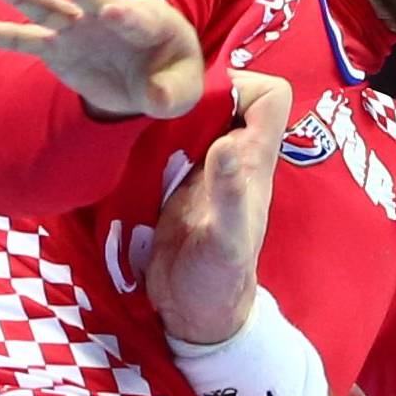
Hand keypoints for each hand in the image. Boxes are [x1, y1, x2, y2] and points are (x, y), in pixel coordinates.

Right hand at [0, 0, 208, 119]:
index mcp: (148, 22)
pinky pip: (24, 41)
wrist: (148, 81)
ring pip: (47, 8)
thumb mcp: (182, 92)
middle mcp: (108, 16)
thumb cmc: (171, 77)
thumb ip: (171, 93)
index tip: (112, 11)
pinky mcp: (57, 49)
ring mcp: (79, 30)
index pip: (136, 17)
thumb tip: (152, 96)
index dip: (126, 15)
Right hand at [145, 73, 292, 342]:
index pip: (269, 97)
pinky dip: (149, 129)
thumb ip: (231, 195)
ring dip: (166, 106)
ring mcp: (201, 165)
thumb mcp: (226, 241)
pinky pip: (165, 137)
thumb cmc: (218, 280)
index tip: (201, 95)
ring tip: (134, 112)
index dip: (243, 84)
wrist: (193, 312)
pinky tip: (126, 136)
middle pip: (225, 93)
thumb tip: (229, 143)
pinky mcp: (172, 177)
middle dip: (193, 88)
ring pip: (193, 111)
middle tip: (153, 100)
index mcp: (254, 162)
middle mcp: (232, 155)